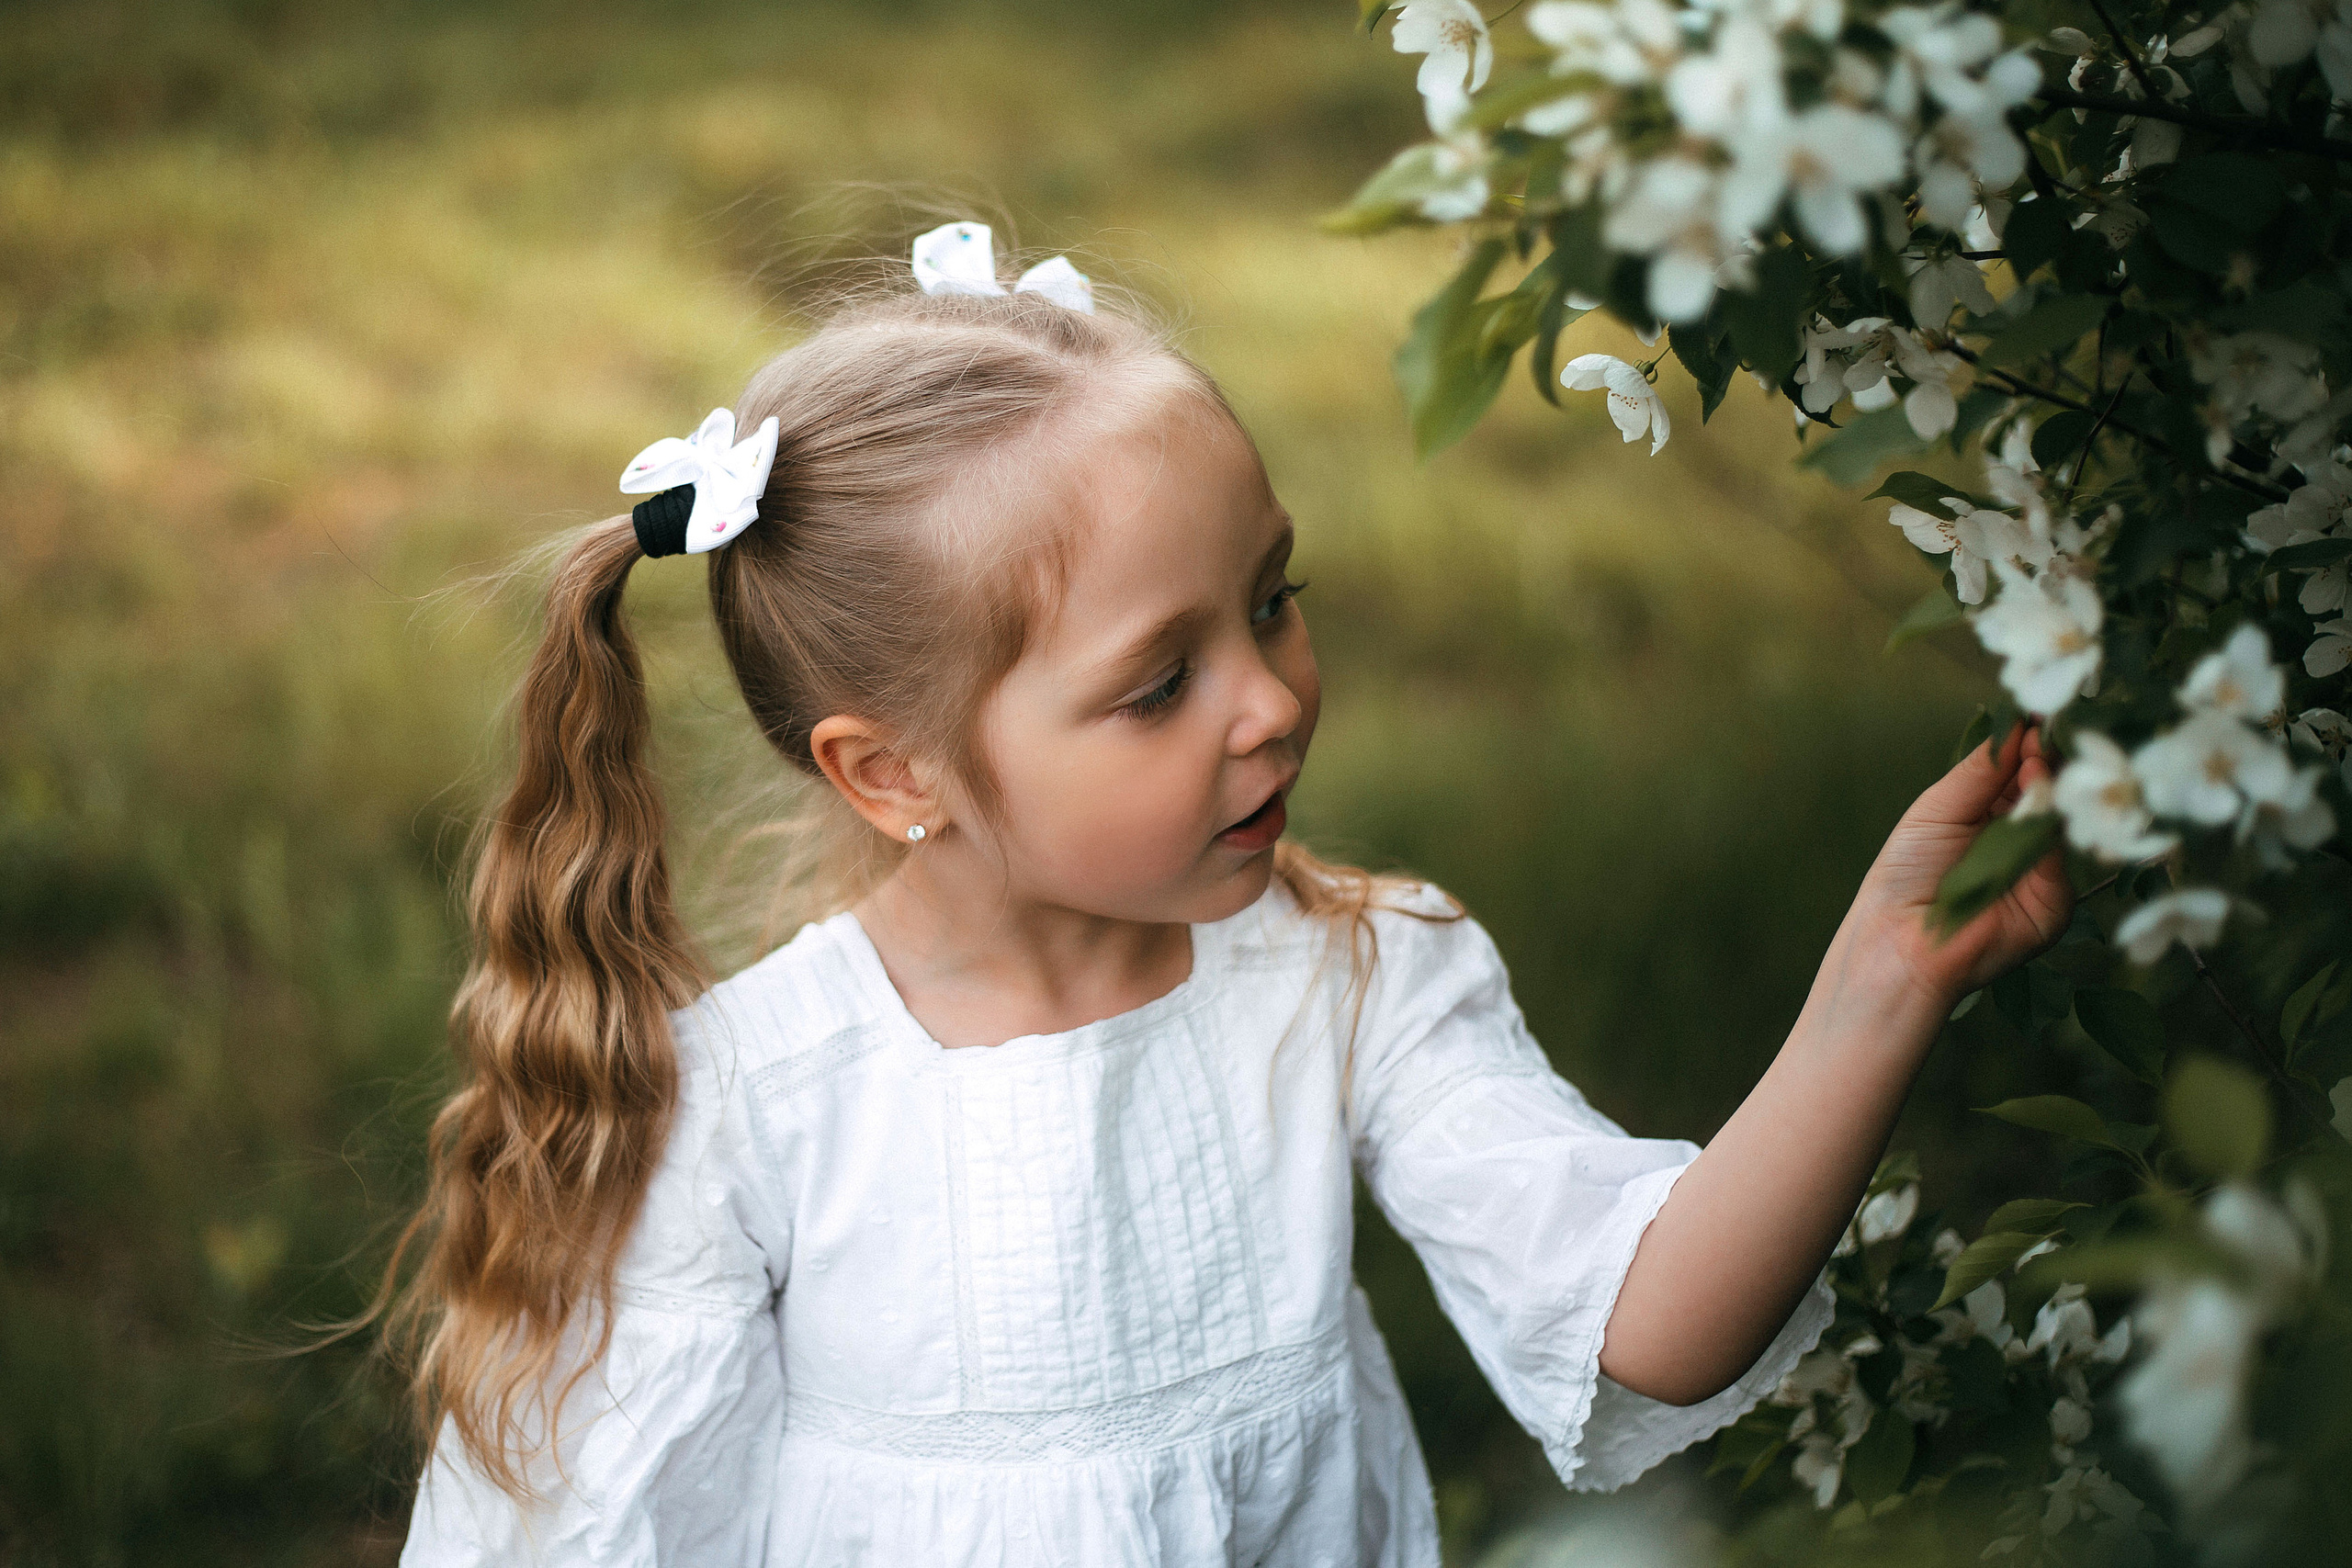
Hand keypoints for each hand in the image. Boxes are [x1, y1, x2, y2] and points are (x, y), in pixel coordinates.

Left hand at [1853, 721, 2074, 1004]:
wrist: (1900, 939)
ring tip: (2039, 758)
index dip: (2031, 743)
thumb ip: (1981, 769)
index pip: (2024, 770)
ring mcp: (2042, 870)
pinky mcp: (2055, 901)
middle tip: (2048, 729)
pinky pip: (2061, 857)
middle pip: (2051, 790)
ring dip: (2053, 786)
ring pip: (2062, 818)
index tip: (2038, 714)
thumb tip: (2019, 724)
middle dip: (2050, 758)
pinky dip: (2051, 827)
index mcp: (1992, 813)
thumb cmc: (1906, 871)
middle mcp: (2022, 838)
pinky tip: (2040, 801)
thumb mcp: (1938, 807)